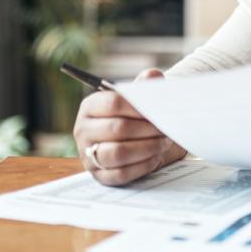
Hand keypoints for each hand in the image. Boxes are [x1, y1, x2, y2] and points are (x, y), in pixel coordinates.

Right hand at [73, 69, 186, 185]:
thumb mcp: (138, 98)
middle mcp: (83, 130)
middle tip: (166, 128)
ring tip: (163, 142)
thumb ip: (146, 85)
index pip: (113, 103)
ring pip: (117, 153)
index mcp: (90, 107)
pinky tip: (156, 157)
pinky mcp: (100, 176)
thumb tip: (153, 76)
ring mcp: (88, 155)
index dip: (139, 107)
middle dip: (148, 129)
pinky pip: (121, 174)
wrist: (132, 140)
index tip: (160, 110)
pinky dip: (142, 165)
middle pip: (117, 128)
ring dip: (147, 148)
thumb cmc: (134, 116)